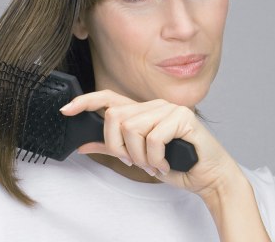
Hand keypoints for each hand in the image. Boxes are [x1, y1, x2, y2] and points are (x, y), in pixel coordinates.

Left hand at [60, 90, 242, 197]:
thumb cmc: (177, 165)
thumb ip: (112, 148)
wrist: (208, 176)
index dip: (85, 101)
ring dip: (139, 156)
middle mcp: (154, 105)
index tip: (66, 109)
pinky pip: (153, 138)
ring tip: (153, 164)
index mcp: (142, 111)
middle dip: (118, 146)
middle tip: (134, 161)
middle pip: (115, 117)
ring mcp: (169, 109)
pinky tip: (165, 164)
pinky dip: (155, 158)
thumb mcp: (138, 157)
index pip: (108, 98)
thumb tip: (84, 145)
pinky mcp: (182, 118)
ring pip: (131, 129)